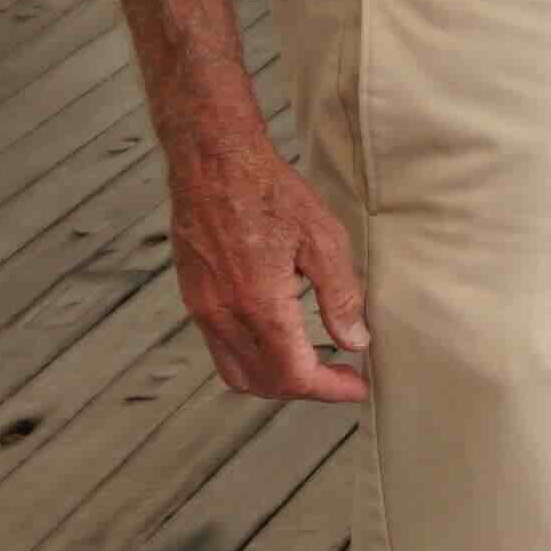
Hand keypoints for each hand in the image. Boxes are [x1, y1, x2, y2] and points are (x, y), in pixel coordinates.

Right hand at [165, 140, 369, 401]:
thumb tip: (355, 341)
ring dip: (276, 379)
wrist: (212, 160)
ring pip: (237, 373)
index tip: (357, 385)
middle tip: (341, 375)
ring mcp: (202, 309)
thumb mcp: (323, 239)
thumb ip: (341, 297)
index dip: (330, 390)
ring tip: (313, 362)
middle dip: (306, 388)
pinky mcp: (193, 297)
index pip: (294, 376)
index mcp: (259, 306)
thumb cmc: (268, 191)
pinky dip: (253, 358)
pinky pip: (220, 348)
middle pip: (264, 384)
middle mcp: (224, 316)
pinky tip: (281, 335)